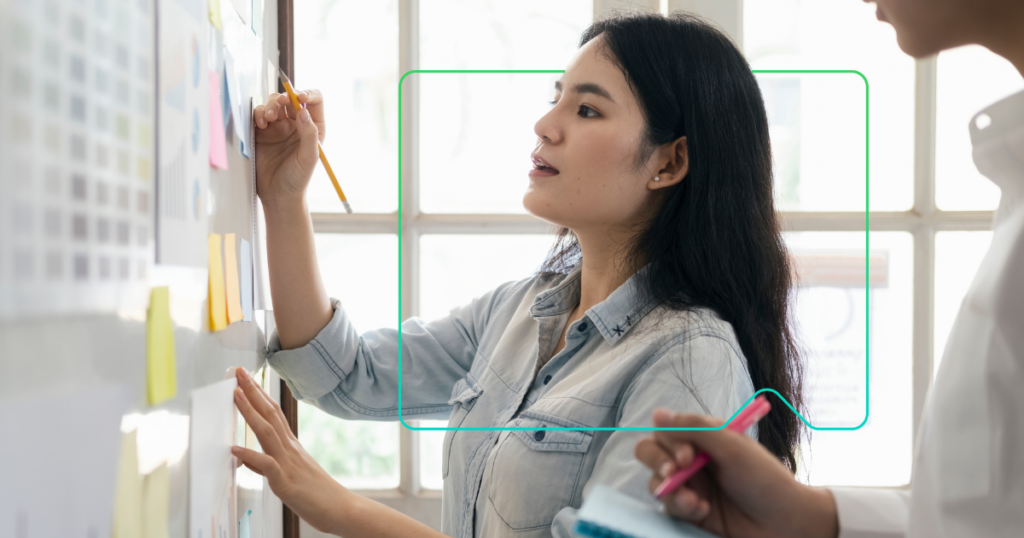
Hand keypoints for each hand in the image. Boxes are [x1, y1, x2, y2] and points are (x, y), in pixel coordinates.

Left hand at [230, 367, 348, 533]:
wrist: (341, 509)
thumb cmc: (317, 494)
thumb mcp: (290, 475)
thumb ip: (268, 464)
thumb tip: (248, 459)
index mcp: (291, 445)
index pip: (274, 413)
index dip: (259, 394)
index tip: (247, 379)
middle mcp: (290, 449)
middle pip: (270, 414)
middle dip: (253, 392)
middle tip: (239, 372)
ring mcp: (288, 463)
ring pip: (267, 432)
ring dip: (250, 412)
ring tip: (236, 394)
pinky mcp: (286, 482)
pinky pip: (266, 465)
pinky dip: (251, 456)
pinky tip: (235, 448)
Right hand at [253, 90, 325, 208]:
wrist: (277, 194)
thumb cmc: (297, 178)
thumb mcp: (308, 157)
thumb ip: (309, 133)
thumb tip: (303, 110)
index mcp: (313, 126)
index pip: (314, 100)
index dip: (307, 93)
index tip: (300, 97)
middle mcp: (295, 123)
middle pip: (290, 98)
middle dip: (285, 98)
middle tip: (280, 105)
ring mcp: (277, 126)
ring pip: (273, 104)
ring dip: (270, 106)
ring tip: (268, 120)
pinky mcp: (261, 132)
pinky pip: (259, 115)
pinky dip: (258, 114)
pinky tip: (260, 125)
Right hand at [634, 409, 838, 537]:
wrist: (784, 523)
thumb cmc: (764, 480)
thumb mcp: (731, 446)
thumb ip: (694, 427)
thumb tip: (657, 413)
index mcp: (703, 437)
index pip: (666, 430)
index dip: (669, 442)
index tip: (687, 456)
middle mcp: (692, 459)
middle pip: (649, 452)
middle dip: (658, 462)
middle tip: (673, 474)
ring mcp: (690, 485)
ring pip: (655, 482)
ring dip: (672, 491)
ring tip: (695, 503)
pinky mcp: (689, 510)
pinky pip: (668, 506)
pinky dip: (681, 507)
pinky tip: (701, 511)